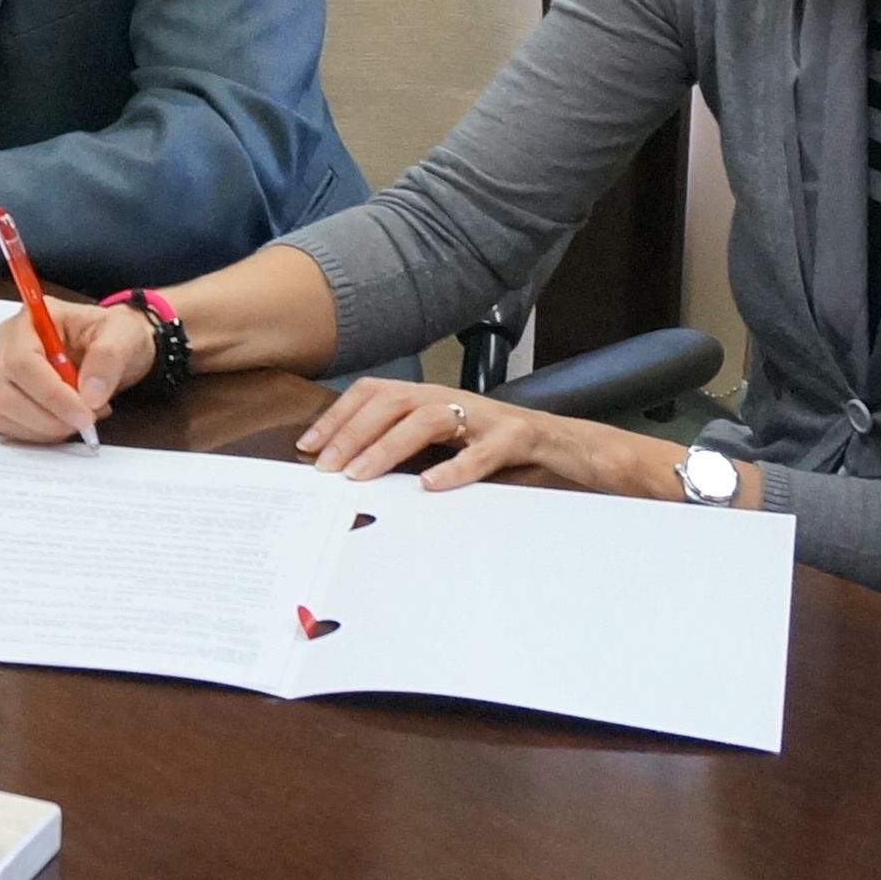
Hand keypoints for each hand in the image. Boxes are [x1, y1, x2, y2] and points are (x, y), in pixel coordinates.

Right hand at [0, 298, 157, 440]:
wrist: (115, 350)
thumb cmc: (114, 335)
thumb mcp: (124, 335)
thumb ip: (108, 357)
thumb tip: (89, 395)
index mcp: (30, 320)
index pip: (22, 361)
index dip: (50, 394)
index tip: (83, 414)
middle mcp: (8, 345)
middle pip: (7, 392)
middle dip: (50, 416)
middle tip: (87, 420)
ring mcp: (2, 372)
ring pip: (5, 412)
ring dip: (47, 426)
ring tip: (82, 415)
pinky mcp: (5, 397)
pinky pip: (8, 425)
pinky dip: (39, 433)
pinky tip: (64, 421)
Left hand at [295, 379, 673, 494]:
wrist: (572, 446)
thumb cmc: (502, 449)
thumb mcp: (449, 443)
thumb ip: (409, 448)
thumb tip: (352, 469)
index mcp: (434, 398)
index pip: (375, 393)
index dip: (339, 415)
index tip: (307, 446)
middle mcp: (455, 399)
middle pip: (392, 401)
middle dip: (352, 432)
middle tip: (324, 467)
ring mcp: (486, 416)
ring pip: (428, 419)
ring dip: (388, 447)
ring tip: (360, 475)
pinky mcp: (517, 439)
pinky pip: (483, 452)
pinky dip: (456, 467)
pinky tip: (431, 486)